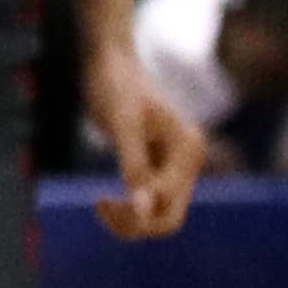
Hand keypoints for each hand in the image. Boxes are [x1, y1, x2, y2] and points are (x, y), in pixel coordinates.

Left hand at [79, 43, 204, 239]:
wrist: (110, 64)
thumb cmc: (116, 84)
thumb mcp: (122, 122)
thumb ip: (134, 164)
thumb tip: (143, 208)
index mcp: (188, 149)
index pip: (169, 204)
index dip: (136, 213)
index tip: (100, 200)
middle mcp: (188, 162)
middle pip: (170, 219)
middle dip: (136, 224)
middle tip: (99, 205)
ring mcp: (173, 167)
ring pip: (159, 216)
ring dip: (130, 222)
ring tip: (100, 205)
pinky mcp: (156, 168)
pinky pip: (148, 204)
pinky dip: (127, 211)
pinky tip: (102, 200)